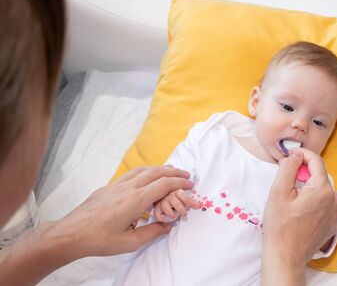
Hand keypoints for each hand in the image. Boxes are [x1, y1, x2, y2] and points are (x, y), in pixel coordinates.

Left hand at [51, 166, 194, 258]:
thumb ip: (152, 232)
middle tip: (186, 174)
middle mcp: (128, 188)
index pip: (163, 185)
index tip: (190, 184)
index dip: (179, 183)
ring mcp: (117, 185)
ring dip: (159, 168)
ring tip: (169, 170)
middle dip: (173, 172)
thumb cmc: (99, 240)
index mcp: (136, 200)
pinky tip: (146, 176)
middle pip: (155, 173)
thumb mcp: (129, 243)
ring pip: (143, 170)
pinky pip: (131, 173)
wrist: (71, 233)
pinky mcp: (108, 187)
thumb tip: (167, 226)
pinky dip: (145, 171)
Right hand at [262, 148, 336, 284]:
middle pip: (321, 174)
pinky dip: (323, 198)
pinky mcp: (334, 224)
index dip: (302, 154)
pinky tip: (310, 205)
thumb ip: (288, 168)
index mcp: (322, 189)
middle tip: (287, 180)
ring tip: (299, 194)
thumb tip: (295, 155)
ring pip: (328, 188)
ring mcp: (336, 213)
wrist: (286, 255)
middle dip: (305, 171)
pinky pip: (333, 203)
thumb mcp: (278, 192)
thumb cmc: (280, 225)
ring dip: (315, 185)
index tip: (290, 154)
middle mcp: (333, 199)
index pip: (316, 161)